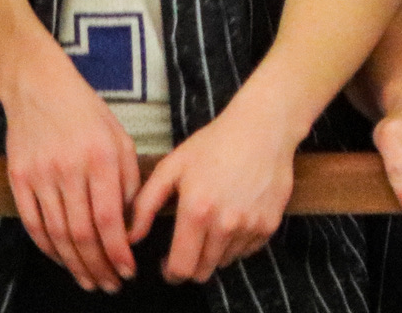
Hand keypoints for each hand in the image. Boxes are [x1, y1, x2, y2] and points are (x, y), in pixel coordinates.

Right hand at [3, 52, 141, 292]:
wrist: (40, 88)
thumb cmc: (88, 114)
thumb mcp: (121, 139)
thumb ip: (129, 181)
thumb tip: (130, 225)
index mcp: (101, 158)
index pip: (108, 218)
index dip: (117, 251)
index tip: (127, 271)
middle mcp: (69, 169)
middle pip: (82, 233)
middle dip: (98, 266)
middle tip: (110, 285)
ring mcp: (40, 176)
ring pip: (57, 234)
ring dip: (75, 264)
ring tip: (89, 281)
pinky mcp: (18, 179)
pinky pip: (33, 224)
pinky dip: (49, 249)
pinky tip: (64, 261)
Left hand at [131, 100, 298, 282]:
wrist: (263, 127)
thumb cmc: (214, 143)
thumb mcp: (172, 166)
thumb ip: (145, 205)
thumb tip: (131, 238)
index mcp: (197, 211)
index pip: (181, 269)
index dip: (171, 273)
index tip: (168, 265)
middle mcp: (226, 224)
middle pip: (203, 272)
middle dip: (191, 265)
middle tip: (188, 246)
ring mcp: (251, 225)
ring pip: (225, 262)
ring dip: (214, 253)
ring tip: (211, 226)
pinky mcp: (270, 224)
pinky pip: (247, 250)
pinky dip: (236, 243)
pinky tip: (233, 218)